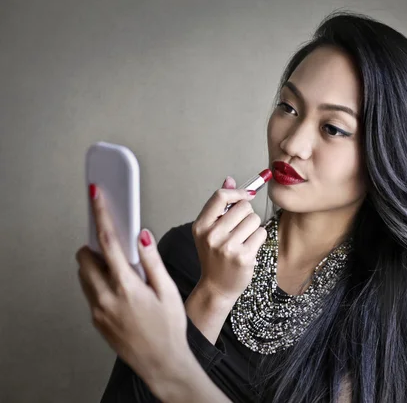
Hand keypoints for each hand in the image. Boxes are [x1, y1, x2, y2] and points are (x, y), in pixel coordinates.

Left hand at [76, 184, 191, 395]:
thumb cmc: (170, 328)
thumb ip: (152, 261)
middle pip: (86, 257)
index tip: (96, 196)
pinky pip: (89, 291)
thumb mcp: (168, 291)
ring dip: (97, 264)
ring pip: (84, 275)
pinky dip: (99, 281)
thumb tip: (142, 235)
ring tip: (122, 269)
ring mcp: (98, 310)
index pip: (107, 242)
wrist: (161, 362)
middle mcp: (106, 298)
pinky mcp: (96, 320)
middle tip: (114, 244)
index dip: (101, 215)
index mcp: (126, 287)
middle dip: (95, 245)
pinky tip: (121, 287)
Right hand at [191, 176, 267, 303]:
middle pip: (243, 207)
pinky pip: (261, 234)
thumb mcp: (210, 230)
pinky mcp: (243, 256)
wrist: (216, 287)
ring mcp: (227, 247)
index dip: (238, 193)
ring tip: (243, 240)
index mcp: (201, 226)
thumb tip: (230, 180)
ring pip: (254, 220)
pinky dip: (258, 239)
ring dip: (253, 227)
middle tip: (240, 228)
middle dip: (247, 214)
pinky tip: (249, 248)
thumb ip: (219, 205)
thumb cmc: (215, 256)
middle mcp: (212, 235)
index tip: (247, 196)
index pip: (221, 196)